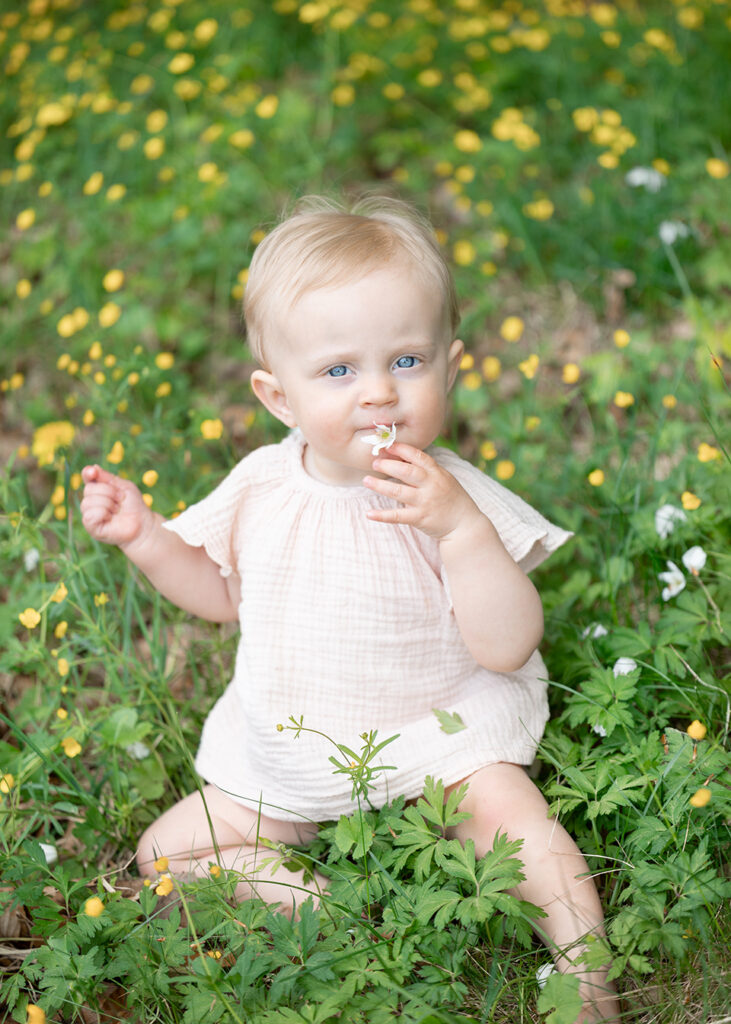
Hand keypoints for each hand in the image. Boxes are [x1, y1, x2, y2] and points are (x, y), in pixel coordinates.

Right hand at [80, 464, 154, 548]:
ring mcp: (90, 514)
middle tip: (120, 499)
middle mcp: (91, 500)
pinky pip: (90, 515)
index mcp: (99, 488)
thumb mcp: (124, 487)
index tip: (93, 472)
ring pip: (89, 502)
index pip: (87, 477)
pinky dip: (103, 513)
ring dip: (108, 504)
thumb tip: (92, 467)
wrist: (142, 524)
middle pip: (89, 489)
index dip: (88, 473)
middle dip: (109, 492)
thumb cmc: (134, 505)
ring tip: (117, 510)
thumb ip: (108, 477)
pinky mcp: (91, 526)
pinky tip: (111, 518)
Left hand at [363, 443, 480, 540]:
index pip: (418, 456)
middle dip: (388, 465)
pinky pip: (397, 516)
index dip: (402, 450)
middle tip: (374, 462)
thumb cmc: (452, 499)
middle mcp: (431, 486)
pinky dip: (382, 516)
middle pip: (406, 471)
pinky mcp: (419, 518)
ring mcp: (425, 502)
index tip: (388, 445)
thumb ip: (427, 469)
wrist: (465, 524)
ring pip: (398, 491)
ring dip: (380, 485)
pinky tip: (369, 514)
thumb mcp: (445, 478)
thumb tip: (403, 457)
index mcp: (437, 473)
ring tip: (366, 480)